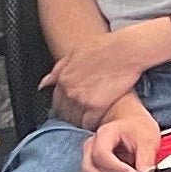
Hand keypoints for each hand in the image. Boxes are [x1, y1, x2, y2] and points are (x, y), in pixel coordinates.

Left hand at [46, 23, 164, 123]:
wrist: (126, 50)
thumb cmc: (106, 47)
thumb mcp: (75, 53)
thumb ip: (58, 69)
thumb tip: (44, 84)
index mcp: (63, 78)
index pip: (57, 102)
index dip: (65, 108)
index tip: (73, 110)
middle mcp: (69, 90)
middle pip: (64, 113)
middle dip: (73, 116)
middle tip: (84, 117)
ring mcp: (81, 99)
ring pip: (76, 120)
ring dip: (82, 122)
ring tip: (92, 121)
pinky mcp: (97, 106)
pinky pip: (90, 122)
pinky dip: (94, 124)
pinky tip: (100, 122)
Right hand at [78, 93, 164, 171]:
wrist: (129, 122)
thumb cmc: (138, 128)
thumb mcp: (148, 138)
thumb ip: (147, 159)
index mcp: (104, 134)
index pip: (102, 155)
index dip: (118, 169)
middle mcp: (90, 147)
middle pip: (90, 170)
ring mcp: (88, 158)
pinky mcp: (91, 170)